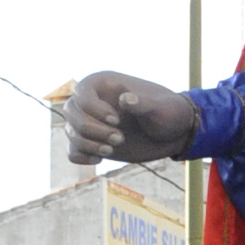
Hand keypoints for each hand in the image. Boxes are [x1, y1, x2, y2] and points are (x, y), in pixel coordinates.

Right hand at [66, 71, 198, 164]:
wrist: (174, 133)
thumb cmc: (169, 113)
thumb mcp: (160, 108)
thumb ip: (143, 103)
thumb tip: (125, 99)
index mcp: (105, 84)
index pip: (81, 92)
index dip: (93, 108)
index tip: (117, 120)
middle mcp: (94, 101)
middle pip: (71, 112)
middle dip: (91, 129)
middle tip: (119, 139)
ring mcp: (92, 122)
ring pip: (71, 132)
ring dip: (88, 144)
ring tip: (113, 148)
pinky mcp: (94, 142)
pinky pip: (72, 150)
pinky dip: (81, 156)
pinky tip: (100, 159)